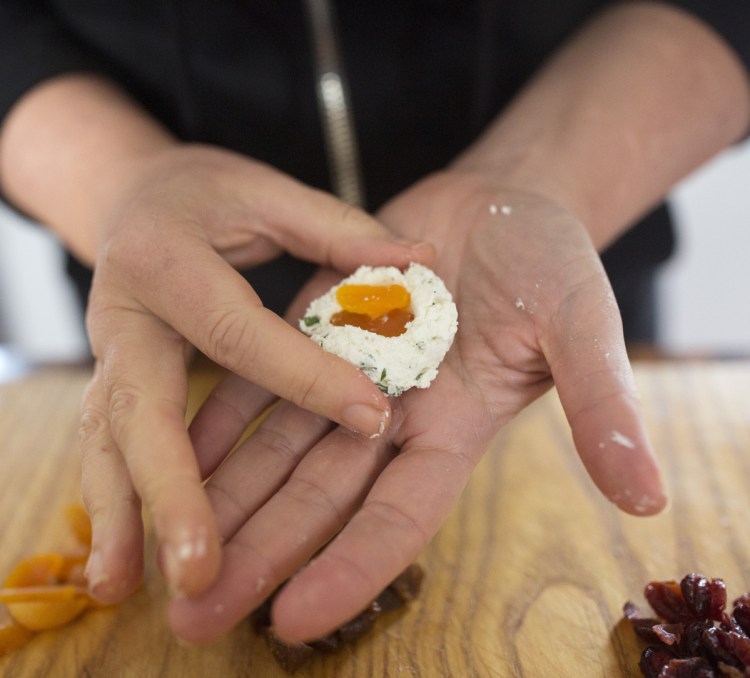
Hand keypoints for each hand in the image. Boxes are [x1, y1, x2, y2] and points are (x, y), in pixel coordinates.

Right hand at [78, 143, 431, 603]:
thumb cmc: (208, 194)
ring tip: (125, 590)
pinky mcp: (112, 383)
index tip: (372, 417)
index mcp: (166, 259)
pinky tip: (125, 565)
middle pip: (144, 410)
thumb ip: (336, 229)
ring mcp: (110, 356)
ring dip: (121, 519)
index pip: (243, 335)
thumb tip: (421, 256)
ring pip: (108, 444)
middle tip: (200, 565)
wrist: (132, 197)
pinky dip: (117, 505)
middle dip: (172, 489)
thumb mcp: (266, 195)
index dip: (306, 377)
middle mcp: (124, 315)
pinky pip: (109, 449)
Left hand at [167, 170, 665, 642]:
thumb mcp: (580, 323)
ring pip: (276, 449)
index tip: (291, 621)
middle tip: (193, 619)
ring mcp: (345, 375)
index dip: (350, 569)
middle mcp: (391, 417)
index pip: (397, 516)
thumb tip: (646, 496)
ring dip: (223, 497)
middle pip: (317, 499)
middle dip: (259, 555)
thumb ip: (604, 403)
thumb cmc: (551, 261)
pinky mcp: (313, 329)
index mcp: (453, 430)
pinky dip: (218, 419)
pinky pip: (257, 381)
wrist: (500, 202)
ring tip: (167, 554)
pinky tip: (169, 452)